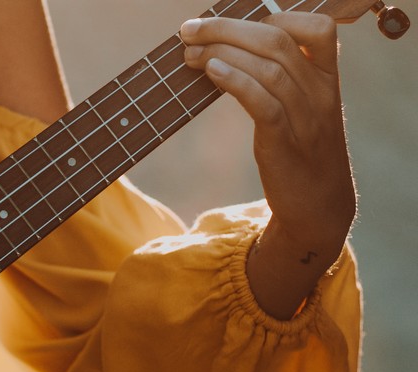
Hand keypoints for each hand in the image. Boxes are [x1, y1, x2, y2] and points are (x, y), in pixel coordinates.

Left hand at [181, 13, 355, 318]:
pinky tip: (211, 72)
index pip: (317, 28)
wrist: (318, 206)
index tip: (230, 24)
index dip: (274, 17)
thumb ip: (276, 79)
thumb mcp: (300, 109)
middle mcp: (322, 92)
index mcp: (328, 78)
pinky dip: (237, 82)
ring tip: (189, 53)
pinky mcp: (285, 142)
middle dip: (228, 29)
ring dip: (222, 53)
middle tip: (189, 30)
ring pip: (268, 68)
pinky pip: (265, 103)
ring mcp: (306, 117)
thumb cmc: (300, 152)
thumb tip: (224, 53)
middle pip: (277, 41)